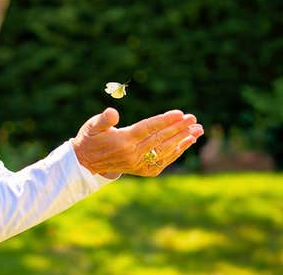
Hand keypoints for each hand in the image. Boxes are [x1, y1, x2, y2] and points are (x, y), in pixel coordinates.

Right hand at [72, 108, 203, 176]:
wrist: (85, 162)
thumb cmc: (90, 138)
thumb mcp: (92, 125)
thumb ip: (104, 119)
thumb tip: (112, 112)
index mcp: (122, 140)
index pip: (148, 128)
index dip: (164, 121)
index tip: (180, 113)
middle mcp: (132, 153)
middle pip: (160, 139)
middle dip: (178, 128)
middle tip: (193, 119)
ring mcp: (138, 163)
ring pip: (164, 151)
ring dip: (182, 141)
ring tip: (197, 131)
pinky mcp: (141, 170)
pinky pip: (162, 161)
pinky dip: (175, 153)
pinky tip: (186, 144)